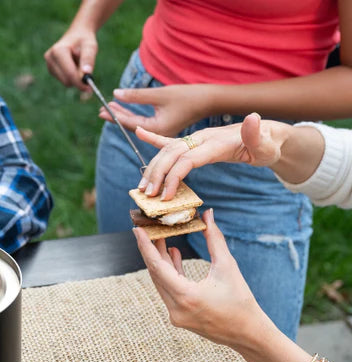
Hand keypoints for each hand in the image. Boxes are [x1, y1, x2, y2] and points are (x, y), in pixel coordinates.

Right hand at [44, 25, 97, 90]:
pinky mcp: (51, 70)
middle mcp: (50, 58)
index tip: (90, 88)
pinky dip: (71, 76)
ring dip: (75, 77)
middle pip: (67, 80)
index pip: (69, 74)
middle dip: (78, 79)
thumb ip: (88, 59)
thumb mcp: (90, 46)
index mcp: (58, 51)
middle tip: (88, 71)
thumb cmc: (84, 40)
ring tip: (78, 62)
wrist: (78, 34)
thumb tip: (86, 73)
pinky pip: (65, 80)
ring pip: (66, 82)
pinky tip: (73, 65)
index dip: (80, 83)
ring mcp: (49, 64)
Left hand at [100, 84, 215, 136]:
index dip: (115, 116)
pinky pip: (144, 122)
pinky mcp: (164, 126)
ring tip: (110, 107)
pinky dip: (134, 115)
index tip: (102, 110)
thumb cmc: (187, 96)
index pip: (130, 123)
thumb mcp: (159, 94)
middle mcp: (158, 133)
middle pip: (132, 125)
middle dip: (117, 116)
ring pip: (137, 123)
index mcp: (156, 129)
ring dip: (124, 114)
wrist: (209, 100)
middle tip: (101, 111)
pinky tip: (126, 108)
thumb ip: (136, 95)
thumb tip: (115, 94)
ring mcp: (161, 131)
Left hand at [132, 209, 273, 350]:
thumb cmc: (240, 300)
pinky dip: (169, 274)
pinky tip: (172, 255)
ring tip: (160, 238)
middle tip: (147, 229)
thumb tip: (208, 214)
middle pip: (156, 274)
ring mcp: (175, 315)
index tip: (137, 230)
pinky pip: (168, 291)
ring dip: (160, 261)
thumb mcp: (227, 266)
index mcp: (186, 296)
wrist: (247, 332)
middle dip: (151, 251)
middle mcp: (176, 308)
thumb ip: (214, 239)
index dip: (145, 247)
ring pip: (161, 283)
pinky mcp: (178, 318)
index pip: (157, 267)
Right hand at [134, 113, 288, 198]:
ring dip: (153, 167)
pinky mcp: (196, 141)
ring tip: (143, 186)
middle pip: (172, 154)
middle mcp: (203, 137)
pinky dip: (154, 137)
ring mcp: (198, 138)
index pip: (188, 159)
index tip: (166, 197)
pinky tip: (139, 133)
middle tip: (148, 195)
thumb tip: (252, 118)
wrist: (269, 135)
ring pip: (168, 150)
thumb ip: (256, 134)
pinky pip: (172, 140)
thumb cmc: (268, 144)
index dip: (174, 176)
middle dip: (157, 174)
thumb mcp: (267, 144)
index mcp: (216, 142)